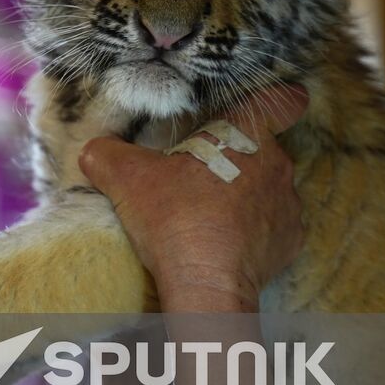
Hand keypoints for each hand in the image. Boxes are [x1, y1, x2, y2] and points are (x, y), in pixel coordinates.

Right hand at [78, 85, 308, 310]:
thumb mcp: (126, 177)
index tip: (257, 112)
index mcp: (247, 136)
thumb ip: (107, 154)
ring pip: (268, 188)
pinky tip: (225, 242)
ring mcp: (287, 207)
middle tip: (199, 175)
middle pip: (264, 149)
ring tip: (209, 213)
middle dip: (236, 157)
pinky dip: (253, 231)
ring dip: (245, 195)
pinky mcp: (289, 243)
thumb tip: (94, 151)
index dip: (275, 100)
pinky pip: (273, 227)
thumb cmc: (175, 219)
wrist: (206, 284)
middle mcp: (278, 166)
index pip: (282, 101)